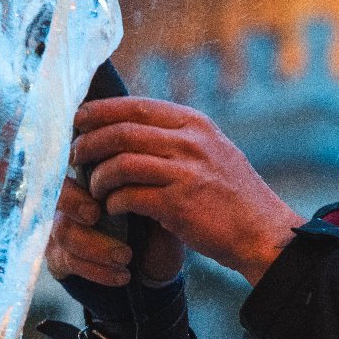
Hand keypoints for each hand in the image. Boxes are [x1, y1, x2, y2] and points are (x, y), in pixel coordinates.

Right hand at [46, 173, 185, 287]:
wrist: (151, 267)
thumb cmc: (154, 226)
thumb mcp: (157, 204)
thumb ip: (147, 183)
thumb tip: (146, 166)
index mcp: (93, 177)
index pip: (74, 159)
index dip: (79, 163)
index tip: (102, 176)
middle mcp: (70, 199)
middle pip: (56, 191)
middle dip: (72, 201)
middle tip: (94, 214)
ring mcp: (61, 227)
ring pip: (62, 230)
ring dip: (94, 245)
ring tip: (126, 256)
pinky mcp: (58, 257)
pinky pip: (68, 261)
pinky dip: (97, 270)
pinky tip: (122, 275)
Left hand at [69, 97, 304, 285]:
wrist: (262, 232)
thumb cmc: (232, 195)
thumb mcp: (212, 151)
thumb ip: (178, 137)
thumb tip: (130, 126)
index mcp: (195, 124)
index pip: (137, 106)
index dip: (101, 111)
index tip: (78, 119)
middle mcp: (190, 142)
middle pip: (122, 132)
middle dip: (89, 142)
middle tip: (75, 156)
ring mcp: (185, 172)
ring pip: (121, 163)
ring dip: (99, 177)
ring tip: (94, 188)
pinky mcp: (179, 205)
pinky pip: (130, 196)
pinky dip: (114, 203)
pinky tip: (113, 209)